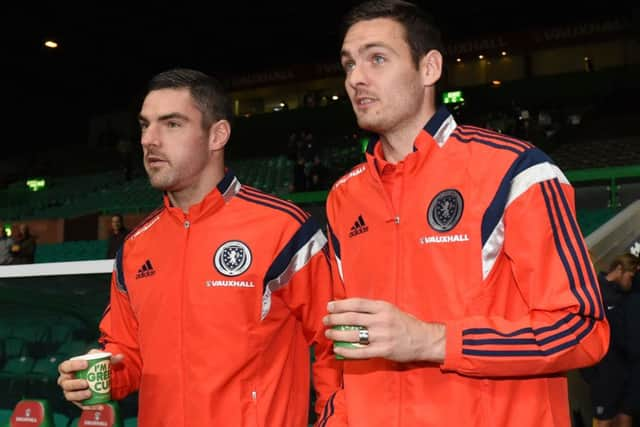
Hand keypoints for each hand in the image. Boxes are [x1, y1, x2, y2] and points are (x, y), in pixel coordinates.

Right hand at [57, 350, 123, 409]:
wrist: (97, 377)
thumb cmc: (94, 366)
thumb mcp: (101, 360)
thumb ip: (110, 358)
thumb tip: (121, 357)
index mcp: (68, 369)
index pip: (65, 366)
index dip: (73, 365)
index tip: (86, 364)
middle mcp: (66, 381)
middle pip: (65, 383)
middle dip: (74, 384)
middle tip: (86, 383)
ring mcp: (70, 392)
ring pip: (70, 396)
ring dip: (79, 395)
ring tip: (89, 393)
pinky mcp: (77, 401)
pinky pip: (81, 405)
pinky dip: (90, 406)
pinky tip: (99, 406)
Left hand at [323, 298, 445, 362]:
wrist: (425, 340)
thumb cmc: (406, 324)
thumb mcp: (391, 310)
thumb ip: (374, 310)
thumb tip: (350, 310)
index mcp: (383, 307)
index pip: (357, 303)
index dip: (341, 304)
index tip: (330, 306)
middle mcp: (381, 320)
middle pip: (352, 317)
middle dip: (335, 318)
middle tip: (325, 320)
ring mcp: (382, 335)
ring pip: (353, 334)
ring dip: (337, 334)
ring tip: (329, 334)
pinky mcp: (383, 350)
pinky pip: (360, 351)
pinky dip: (347, 350)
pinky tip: (338, 349)